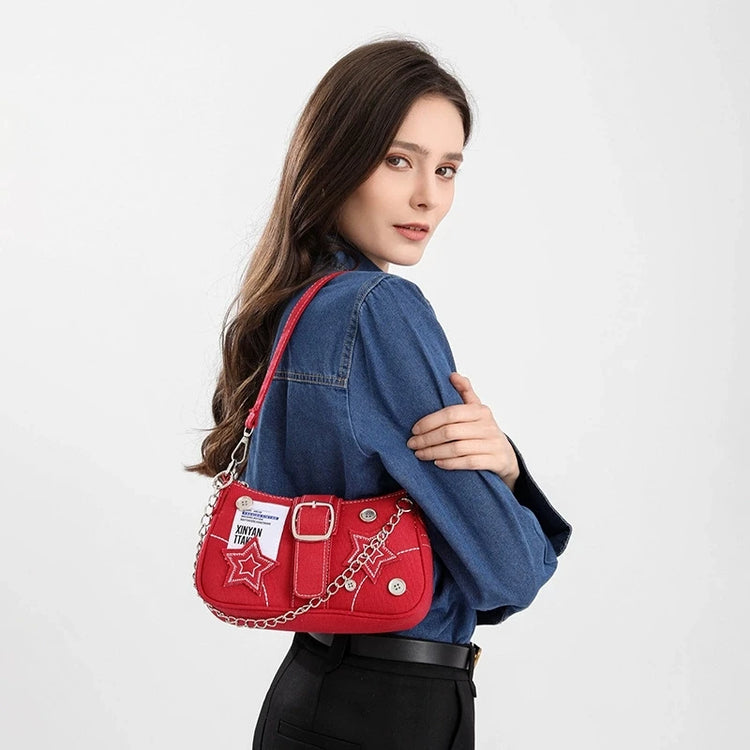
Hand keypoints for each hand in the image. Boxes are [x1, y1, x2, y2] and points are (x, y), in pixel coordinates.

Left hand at [406, 372, 519, 490]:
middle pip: (450, 432)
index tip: (414, 429)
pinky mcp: (495, 461)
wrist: (506, 455)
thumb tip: (452, 375)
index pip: (450, 413)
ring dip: (434, 452)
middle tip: (412, 444)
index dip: (430, 421)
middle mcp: (488, 426)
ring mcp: (492, 444)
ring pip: (457, 449)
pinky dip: (450, 463)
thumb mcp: (477, 410)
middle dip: (427, 439)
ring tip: (420, 454)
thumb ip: (465, 392)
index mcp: (480, 411)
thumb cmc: (484, 430)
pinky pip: (468, 462)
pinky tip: (438, 463)